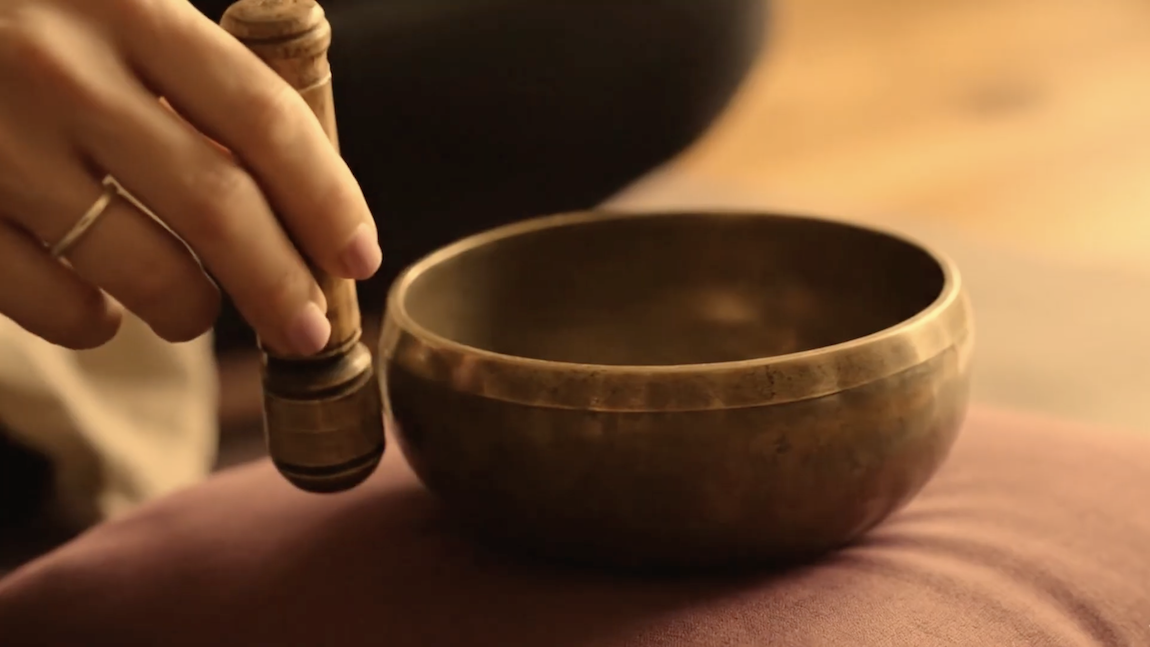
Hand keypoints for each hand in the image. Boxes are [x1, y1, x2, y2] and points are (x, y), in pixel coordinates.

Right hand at [0, 0, 380, 354]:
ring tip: (198, 310)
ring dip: (191, 308)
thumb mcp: (110, 5)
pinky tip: (102, 312)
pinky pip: (49, 302)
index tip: (360, 258)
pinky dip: (93, 324)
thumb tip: (296, 184)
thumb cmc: (24, 15)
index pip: (263, 115)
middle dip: (281, 284)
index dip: (327, 198)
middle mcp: (62, 68)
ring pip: (138, 265)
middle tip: (311, 331)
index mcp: (128, 5)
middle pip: (217, 204)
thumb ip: (188, 69)